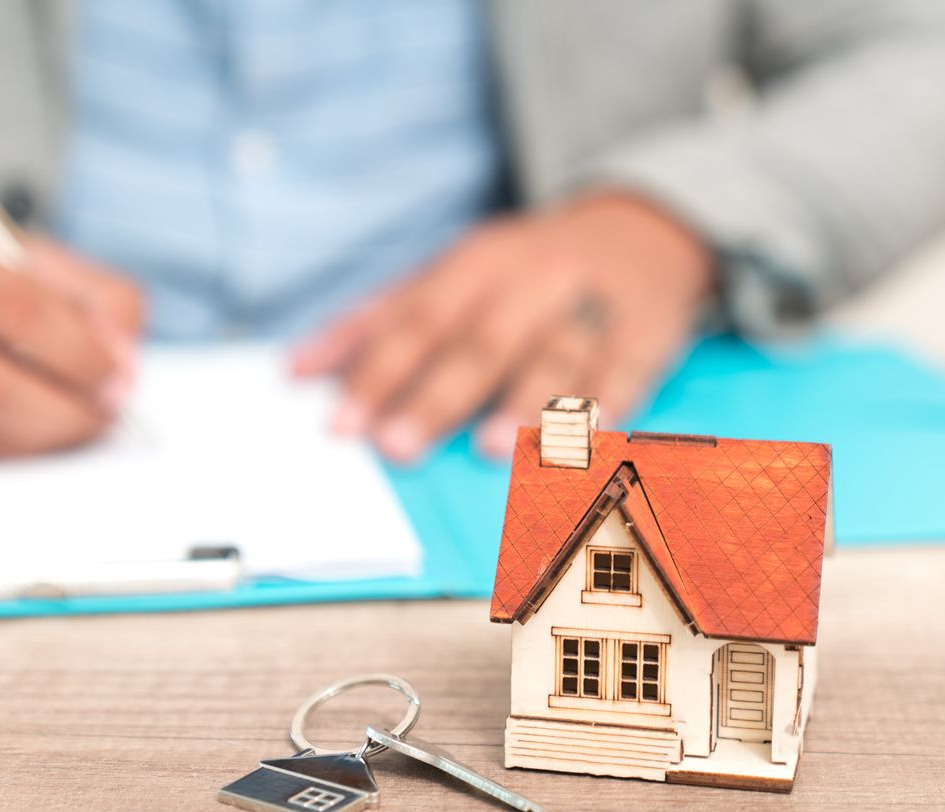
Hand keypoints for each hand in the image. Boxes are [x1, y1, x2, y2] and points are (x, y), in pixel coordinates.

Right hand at [0, 209, 143, 456]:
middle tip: (102, 416)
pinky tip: (19, 435)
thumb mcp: (25, 260)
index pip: (15, 308)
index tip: (118, 379)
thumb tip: (122, 356)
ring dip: (34, 441)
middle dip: (62, 413)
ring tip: (69, 424)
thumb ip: (93, 295)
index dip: (80, 354)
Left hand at [292, 193, 712, 461]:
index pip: (418, 320)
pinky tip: (586, 440)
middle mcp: (533, 278)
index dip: (378, 372)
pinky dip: (608, 407)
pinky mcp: (647, 330)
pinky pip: (628, 371)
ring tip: (485, 448)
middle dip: (436, 395)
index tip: (341, 424)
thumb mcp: (452, 274)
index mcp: (477, 263)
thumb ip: (377, 320)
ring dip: (520, 402)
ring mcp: (593, 303)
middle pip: (480, 341)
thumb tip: (296, 370)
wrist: (642, 229)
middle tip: (396, 447)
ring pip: (555, 354)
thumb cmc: (526, 267)